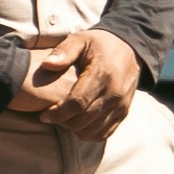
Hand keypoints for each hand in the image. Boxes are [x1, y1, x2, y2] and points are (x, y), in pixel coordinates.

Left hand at [8, 26, 143, 135]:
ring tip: (63, 118)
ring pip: (93, 130)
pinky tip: (78, 123)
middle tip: (51, 116)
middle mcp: (114, 93)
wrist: (129, 49)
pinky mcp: (124, 112)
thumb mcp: (80, 40)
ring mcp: (121, 105)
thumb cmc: (99, 44)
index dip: (58, 113)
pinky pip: (104, 133)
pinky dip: (88, 132)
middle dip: (63, 122)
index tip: (43, 115)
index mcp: (102, 74)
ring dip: (74, 128)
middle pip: (84, 120)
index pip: (77, 103)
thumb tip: (47, 65)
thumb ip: (63, 52)